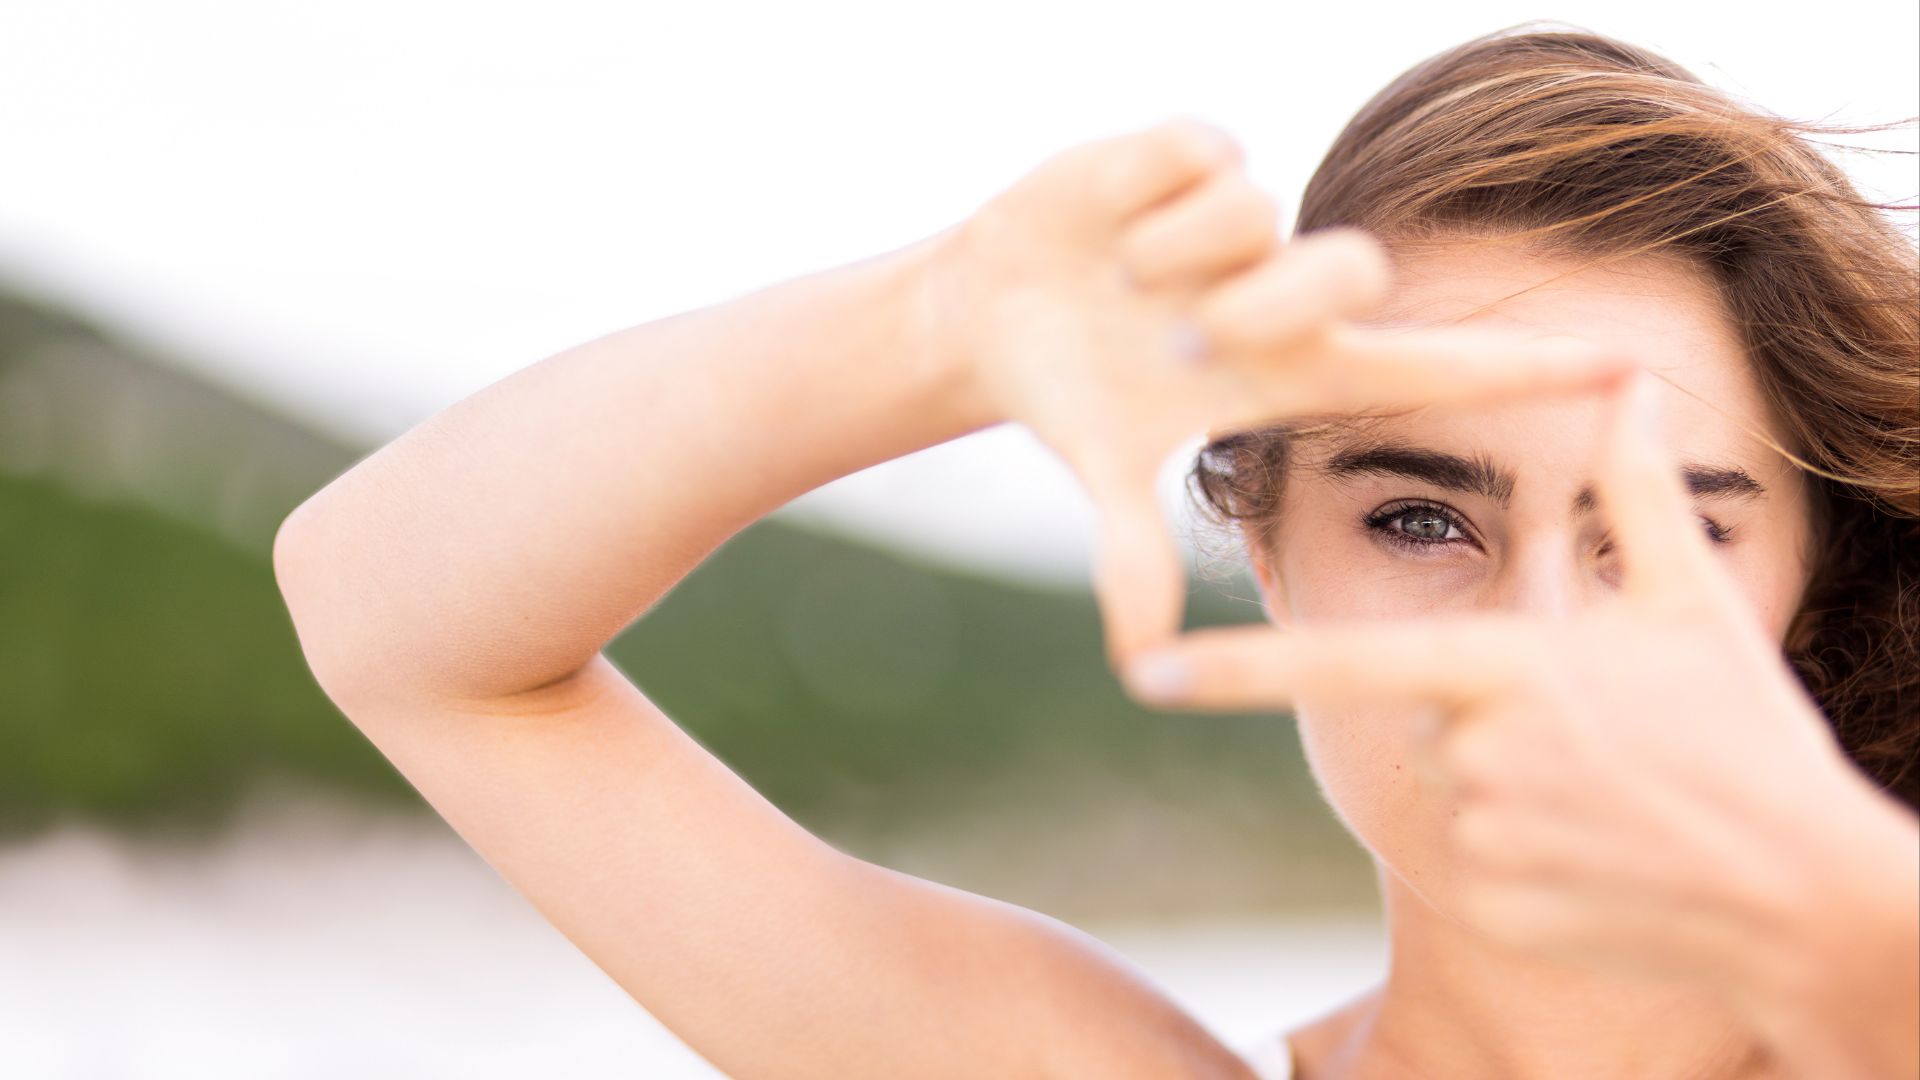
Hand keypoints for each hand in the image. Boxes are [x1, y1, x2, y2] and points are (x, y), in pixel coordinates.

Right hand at [920, 121, 1623, 658]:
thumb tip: (1138, 660)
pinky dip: (1143, 193)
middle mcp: (1287, 288)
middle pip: (1349, 266)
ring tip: (1125, 278)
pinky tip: (1111, 221)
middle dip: (1267, 301)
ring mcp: (1242, 220)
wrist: (991, 311)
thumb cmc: (1074, 397)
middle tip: (1190, 335)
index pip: (1432, 369)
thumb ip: (1132, 556)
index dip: (1526, 372)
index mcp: (1293, 370)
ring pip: (1257, 210)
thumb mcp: (1107, 473)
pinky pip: (1200, 155)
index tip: (1627, 370)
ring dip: (1177, 254)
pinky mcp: (1190, 153)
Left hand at [1125, 374, 1919, 1077]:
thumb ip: (1636, 494)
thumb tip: (1627, 387)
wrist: (1805, 897)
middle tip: (1593, 738)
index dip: (1237, 670)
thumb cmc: (1747, 739)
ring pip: (1449, 790)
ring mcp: (1480, 836)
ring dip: (1509, 785)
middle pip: (1424, 721)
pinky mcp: (1489, 905)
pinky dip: (1521, 854)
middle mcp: (1475, 753)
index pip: (1347, 664)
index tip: (1146, 671)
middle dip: (1488, 719)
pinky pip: (1471, 861)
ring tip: (1608, 796)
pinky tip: (1599, 855)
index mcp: (1507, 671)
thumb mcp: (1695, 607)